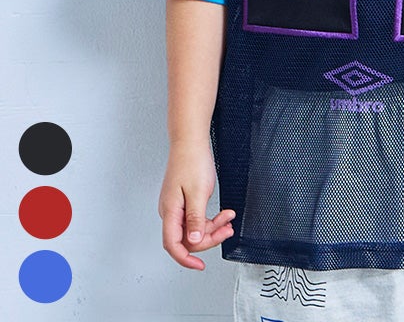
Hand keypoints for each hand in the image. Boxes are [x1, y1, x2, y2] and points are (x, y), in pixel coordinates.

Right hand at [158, 141, 235, 269]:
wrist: (190, 142)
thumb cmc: (192, 161)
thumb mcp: (198, 193)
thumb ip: (195, 219)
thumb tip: (193, 240)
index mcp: (170, 212)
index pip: (173, 245)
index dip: (185, 258)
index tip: (199, 265)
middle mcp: (170, 212)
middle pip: (187, 238)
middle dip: (208, 237)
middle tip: (227, 230)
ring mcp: (176, 206)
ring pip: (193, 228)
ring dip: (212, 227)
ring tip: (229, 219)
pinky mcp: (183, 201)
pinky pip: (196, 217)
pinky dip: (210, 218)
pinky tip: (223, 214)